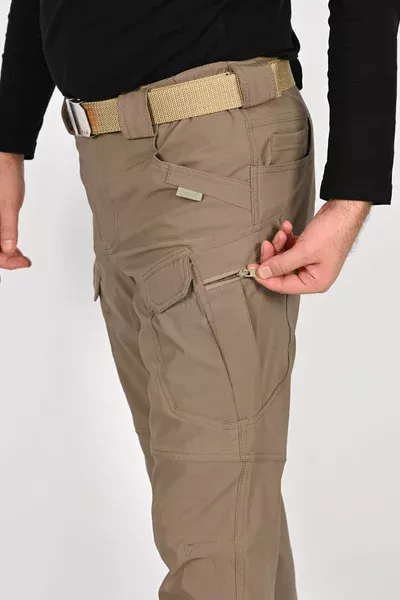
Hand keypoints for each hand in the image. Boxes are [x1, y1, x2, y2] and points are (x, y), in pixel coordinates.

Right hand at [0, 152, 30, 280]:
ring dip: (5, 254)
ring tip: (22, 259)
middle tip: (24, 262)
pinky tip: (17, 250)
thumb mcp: (8, 203)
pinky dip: (5, 245)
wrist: (5, 157)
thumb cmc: (4, 174)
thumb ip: (7, 227)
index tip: (20, 263)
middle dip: (5, 259)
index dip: (3, 260)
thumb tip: (9, 249)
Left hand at [248, 200, 370, 293]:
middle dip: (273, 257)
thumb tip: (263, 274)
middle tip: (266, 244)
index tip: (252, 268)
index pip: (283, 286)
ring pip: (284, 259)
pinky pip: (290, 249)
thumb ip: (281, 264)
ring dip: (279, 245)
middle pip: (282, 272)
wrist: (344, 210)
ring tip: (282, 233)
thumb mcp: (303, 250)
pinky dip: (286, 239)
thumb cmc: (333, 232)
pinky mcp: (308, 251)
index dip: (266, 277)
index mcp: (315, 282)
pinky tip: (287, 228)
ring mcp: (310, 263)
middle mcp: (313, 276)